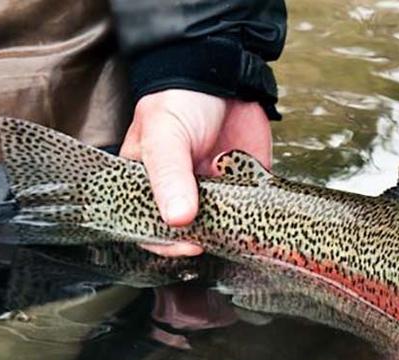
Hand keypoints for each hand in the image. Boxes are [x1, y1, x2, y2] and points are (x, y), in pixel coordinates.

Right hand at [120, 90, 272, 256]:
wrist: (226, 78)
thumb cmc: (181, 100)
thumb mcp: (165, 135)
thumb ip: (169, 175)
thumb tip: (177, 219)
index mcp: (148, 184)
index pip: (149, 228)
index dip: (165, 242)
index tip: (187, 243)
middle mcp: (178, 195)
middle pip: (185, 235)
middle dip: (198, 239)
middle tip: (209, 237)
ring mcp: (210, 197)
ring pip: (217, 230)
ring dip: (225, 233)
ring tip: (229, 222)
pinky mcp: (240, 193)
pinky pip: (246, 217)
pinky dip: (251, 220)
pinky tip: (250, 215)